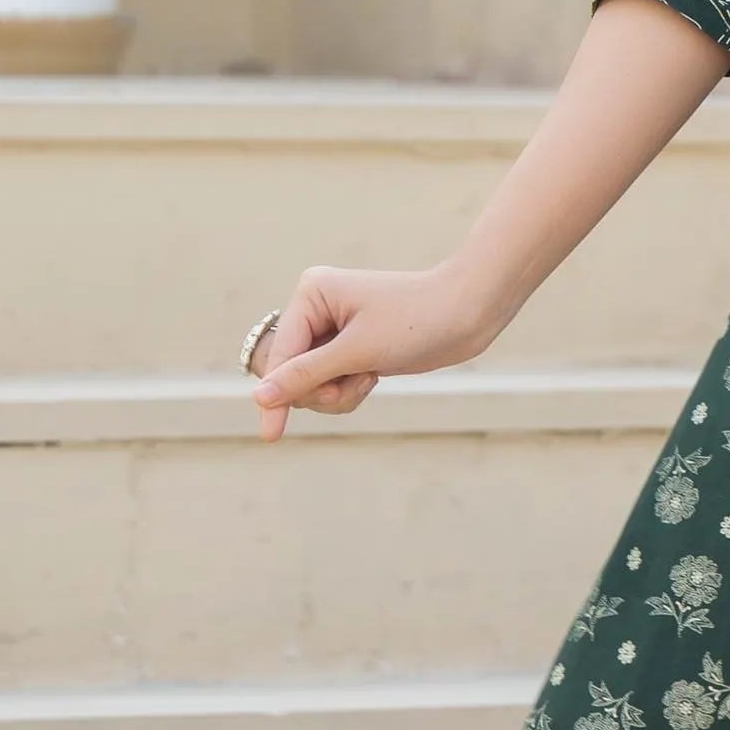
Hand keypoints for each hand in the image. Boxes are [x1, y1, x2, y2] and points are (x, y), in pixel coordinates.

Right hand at [247, 264, 489, 437]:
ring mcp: (332, 329)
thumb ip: (306, 375)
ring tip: (369, 378)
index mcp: (310, 293)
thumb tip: (260, 397)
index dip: (276, 394)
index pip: (280, 354)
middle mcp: (316, 308)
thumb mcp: (357, 352)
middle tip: (355, 384)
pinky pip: (332, 384)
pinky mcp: (350, 348)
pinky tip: (373, 377)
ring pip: (312, 384)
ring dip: (339, 393)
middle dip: (321, 390)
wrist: (469, 313)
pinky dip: (350, 390)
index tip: (272, 435)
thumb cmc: (416, 322)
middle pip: (291, 372)